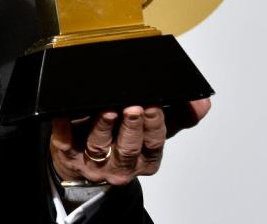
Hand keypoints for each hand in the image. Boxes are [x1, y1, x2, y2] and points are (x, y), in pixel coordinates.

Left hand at [50, 99, 209, 185]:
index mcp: (145, 159)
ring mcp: (94, 163)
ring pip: (100, 147)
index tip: (154, 106)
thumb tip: (202, 101)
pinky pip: (64, 144)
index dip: (155, 125)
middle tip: (133, 106)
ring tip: (107, 110)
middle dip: (132, 126)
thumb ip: (177, 116)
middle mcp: (122, 165)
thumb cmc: (122, 143)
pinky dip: (63, 129)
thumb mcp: (152, 132)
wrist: (85, 164)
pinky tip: (64, 114)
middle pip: (129, 148)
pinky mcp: (68, 157)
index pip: (154, 144)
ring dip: (104, 127)